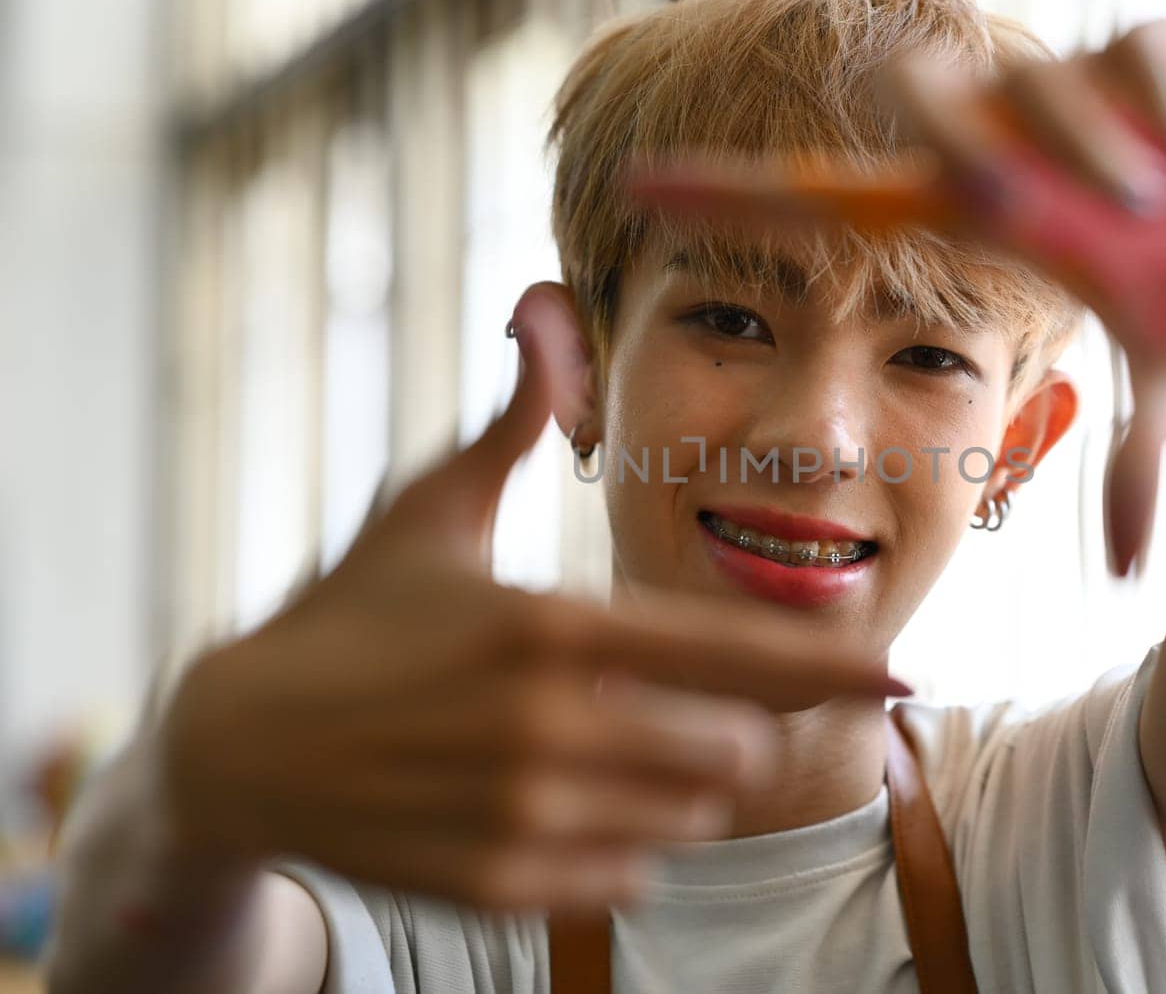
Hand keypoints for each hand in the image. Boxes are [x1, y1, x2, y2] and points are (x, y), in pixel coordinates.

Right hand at [157, 283, 906, 913]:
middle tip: (681, 704)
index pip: (736, 655)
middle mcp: (548, 730)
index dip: (833, 666)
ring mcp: (522, 818)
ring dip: (679, 784)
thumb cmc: (349, 613)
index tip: (902, 671)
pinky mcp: (495, 885)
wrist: (237, 746)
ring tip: (609, 745)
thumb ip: (510, 420)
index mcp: (551, 628)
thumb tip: (544, 306)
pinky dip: (622, 843)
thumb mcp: (428, 507)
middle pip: (732, 750)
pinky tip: (564, 801)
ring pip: (689, 818)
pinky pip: (630, 877)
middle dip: (730, 728)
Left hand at [627, 15, 1165, 574]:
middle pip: (933, 105)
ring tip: (1156, 202)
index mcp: (986, 221)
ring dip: (1093, 146)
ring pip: (1043, 78)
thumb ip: (1139, 469)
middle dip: (965, 138)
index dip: (740, 192)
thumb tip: (1120, 572)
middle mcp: (1021, 149)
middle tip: (1005, 194)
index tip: (638, 184)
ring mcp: (1088, 98)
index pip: (835, 200)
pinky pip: (1144, 44)